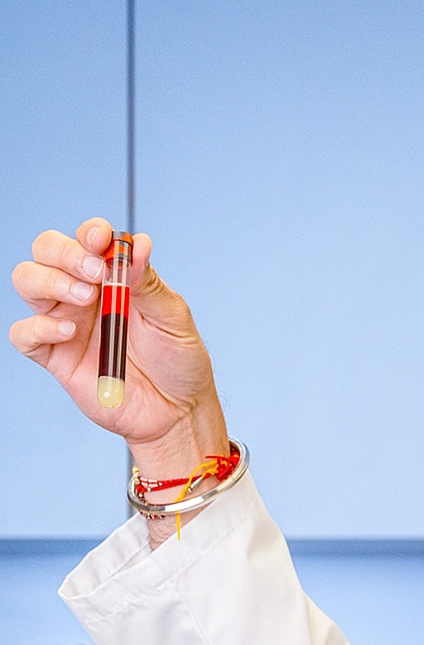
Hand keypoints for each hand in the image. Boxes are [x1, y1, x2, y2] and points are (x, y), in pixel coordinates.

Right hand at [9, 218, 228, 470]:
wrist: (177, 413)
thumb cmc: (179, 362)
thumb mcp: (173, 318)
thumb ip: (149, 282)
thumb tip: (137, 243)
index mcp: (112, 277)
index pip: (86, 239)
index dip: (88, 232)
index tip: (102, 239)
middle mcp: (83, 293)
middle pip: (46, 252)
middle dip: (64, 252)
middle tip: (94, 272)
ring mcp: (65, 323)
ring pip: (27, 281)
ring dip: (50, 281)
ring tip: (86, 299)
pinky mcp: (55, 357)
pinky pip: (24, 334)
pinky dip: (38, 327)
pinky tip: (70, 333)